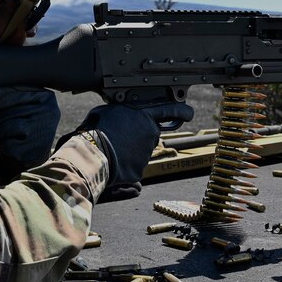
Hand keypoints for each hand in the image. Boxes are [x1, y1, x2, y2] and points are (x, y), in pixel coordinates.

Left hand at [0, 87, 60, 177]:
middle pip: (12, 112)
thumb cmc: (25, 122)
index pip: (21, 93)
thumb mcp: (22, 105)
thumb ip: (6, 98)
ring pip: (9, 127)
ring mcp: (43, 133)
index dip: (1, 96)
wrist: (35, 150)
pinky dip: (0, 144)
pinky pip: (10, 145)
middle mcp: (48, 114)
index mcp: (45, 98)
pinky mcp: (35, 151)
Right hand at [78, 103, 194, 189]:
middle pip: (150, 134)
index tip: (189, 113)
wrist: (92, 154)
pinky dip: (126, 165)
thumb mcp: (107, 111)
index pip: (169, 111)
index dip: (181, 111)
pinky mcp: (140, 170)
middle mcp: (150, 134)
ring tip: (112, 149)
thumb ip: (122, 112)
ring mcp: (147, 154)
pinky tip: (113, 161)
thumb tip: (122, 115)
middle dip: (139, 136)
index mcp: (143, 116)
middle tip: (121, 137)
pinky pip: (135, 167)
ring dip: (130, 151)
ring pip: (141, 152)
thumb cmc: (96, 130)